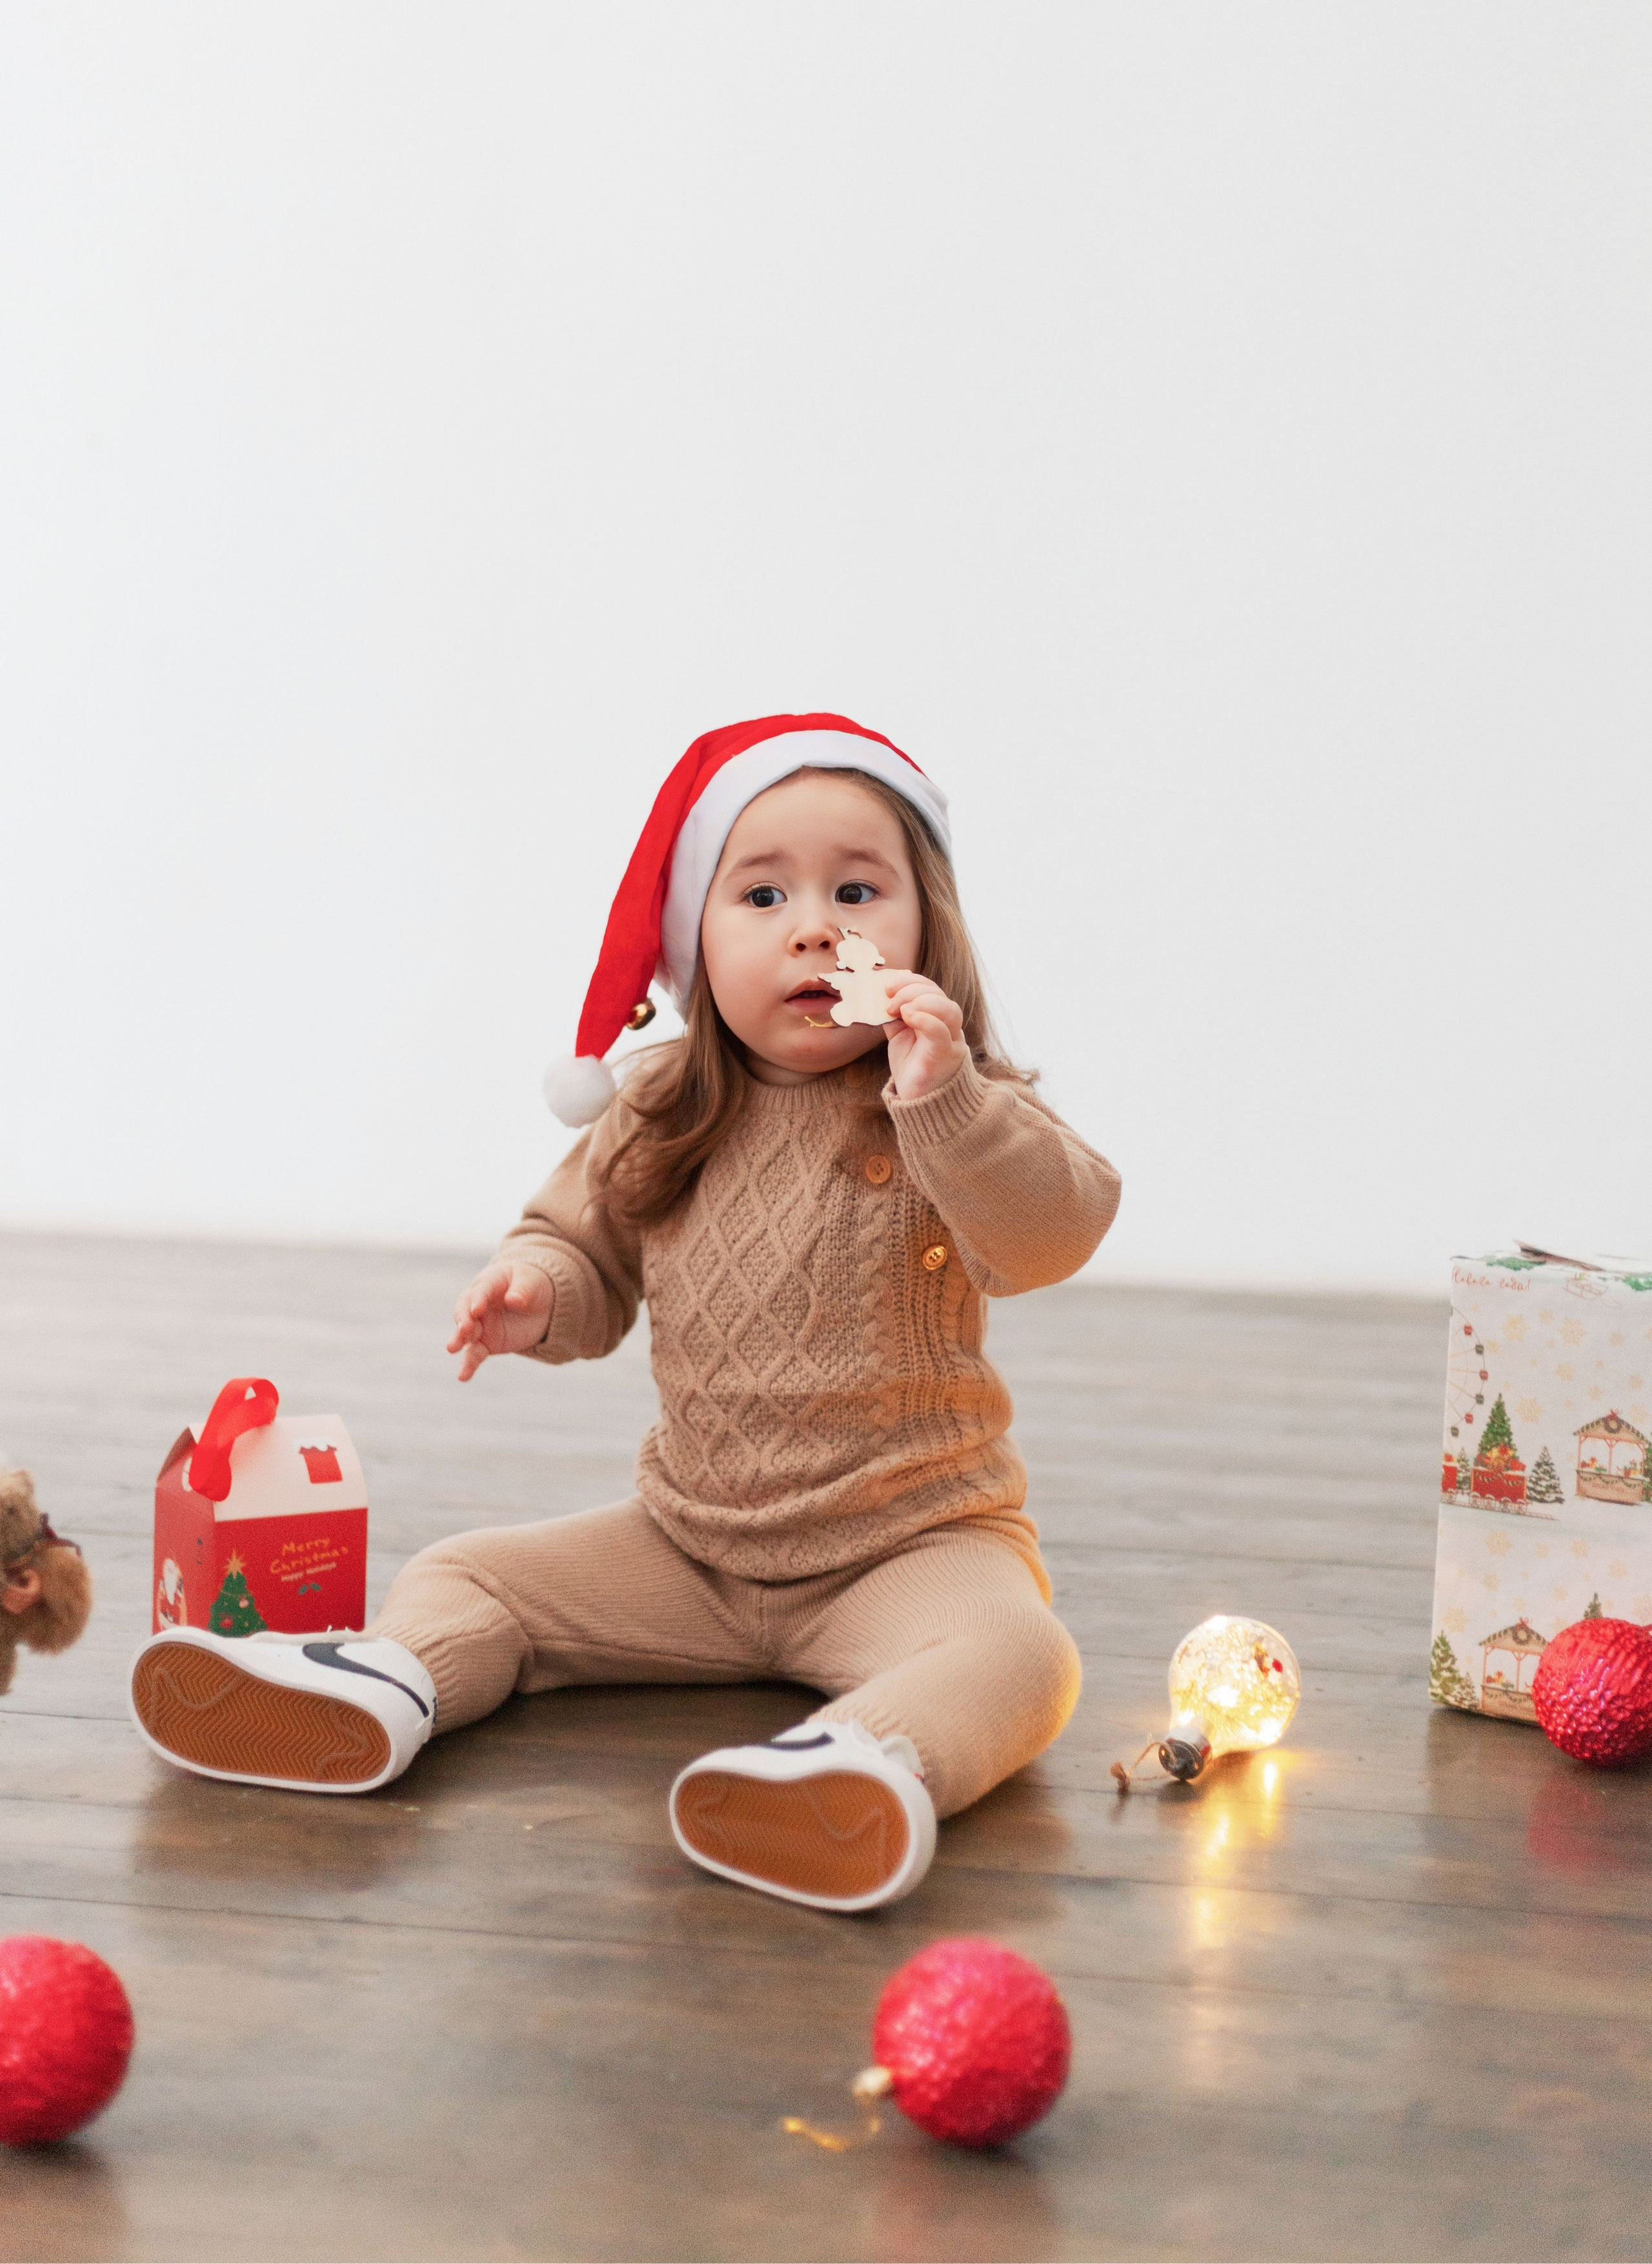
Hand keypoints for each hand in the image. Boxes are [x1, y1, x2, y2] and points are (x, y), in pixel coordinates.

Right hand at [446, 1261, 553, 1380]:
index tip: (477, 1310)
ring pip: (465, 1334)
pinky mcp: (486, 1343)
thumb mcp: (532, 1283)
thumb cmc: (532, 1285)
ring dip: (459, 1341)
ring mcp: (480, 1325)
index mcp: (489, 1282)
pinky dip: (469, 1365)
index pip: (480, 1290)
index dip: (478, 1300)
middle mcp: (478, 1304)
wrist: (540, 1303)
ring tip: (452, 1348)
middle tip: (464, 1329)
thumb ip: (522, 1291)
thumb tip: (514, 1301)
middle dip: (463, 1320)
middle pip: (465, 1311)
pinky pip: (475, 1355)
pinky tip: (463, 1376)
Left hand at [881, 974, 968, 1100]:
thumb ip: (895, 1017)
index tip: (887, 987)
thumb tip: (881, 998)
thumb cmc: (912, 1067)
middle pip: (939, 995)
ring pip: (948, 1009)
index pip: (931, 989)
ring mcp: (951, 1041)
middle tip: (889, 1000)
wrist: (920, 1101)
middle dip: (911, 990)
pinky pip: (941, 1032)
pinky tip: (908, 1016)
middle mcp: (950, 1027)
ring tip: (898, 1010)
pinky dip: (925, 1019)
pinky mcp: (945, 1056)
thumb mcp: (900, 1036)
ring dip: (920, 1001)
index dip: (911, 982)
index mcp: (939, 1018)